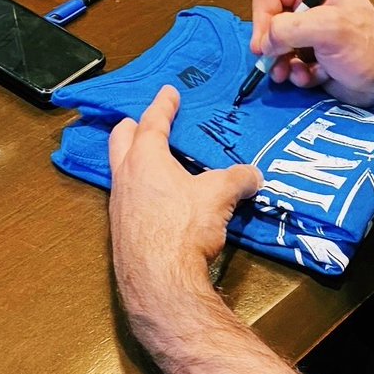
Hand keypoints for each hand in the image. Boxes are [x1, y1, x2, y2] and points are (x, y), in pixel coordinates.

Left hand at [108, 86, 260, 325]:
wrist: (160, 282)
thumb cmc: (185, 226)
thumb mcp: (219, 196)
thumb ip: (238, 179)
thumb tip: (255, 175)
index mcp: (145, 158)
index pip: (152, 122)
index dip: (163, 105)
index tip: (168, 91)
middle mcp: (125, 177)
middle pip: (121, 141)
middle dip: (132, 126)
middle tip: (142, 120)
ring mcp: (118, 206)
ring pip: (122, 171)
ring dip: (134, 160)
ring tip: (153, 160)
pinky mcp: (122, 232)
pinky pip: (128, 198)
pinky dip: (140, 189)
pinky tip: (157, 200)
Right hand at [250, 0, 373, 105]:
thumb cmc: (367, 48)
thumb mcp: (330, 29)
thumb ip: (291, 28)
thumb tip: (264, 42)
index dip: (262, 15)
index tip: (266, 42)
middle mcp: (308, 5)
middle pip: (268, 19)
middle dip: (271, 45)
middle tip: (273, 64)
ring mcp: (309, 32)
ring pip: (274, 45)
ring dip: (281, 64)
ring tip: (291, 75)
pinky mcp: (310, 56)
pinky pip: (288, 63)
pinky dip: (295, 74)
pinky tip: (311, 79)